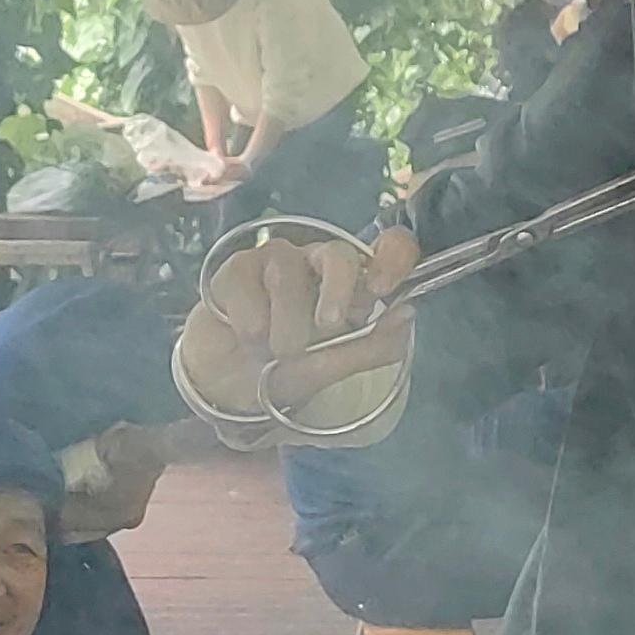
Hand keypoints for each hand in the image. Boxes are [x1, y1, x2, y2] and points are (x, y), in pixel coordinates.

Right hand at [176, 227, 413, 426]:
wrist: (227, 386)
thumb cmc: (284, 371)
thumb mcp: (331, 370)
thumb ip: (371, 347)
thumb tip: (407, 314)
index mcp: (352, 286)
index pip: (387, 249)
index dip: (393, 257)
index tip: (382, 289)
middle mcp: (318, 264)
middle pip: (339, 255)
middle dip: (336, 291)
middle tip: (326, 326)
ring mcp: (279, 260)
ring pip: (288, 276)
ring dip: (284, 326)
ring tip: (274, 353)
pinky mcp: (239, 266)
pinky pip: (248, 285)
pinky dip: (251, 323)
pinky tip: (248, 338)